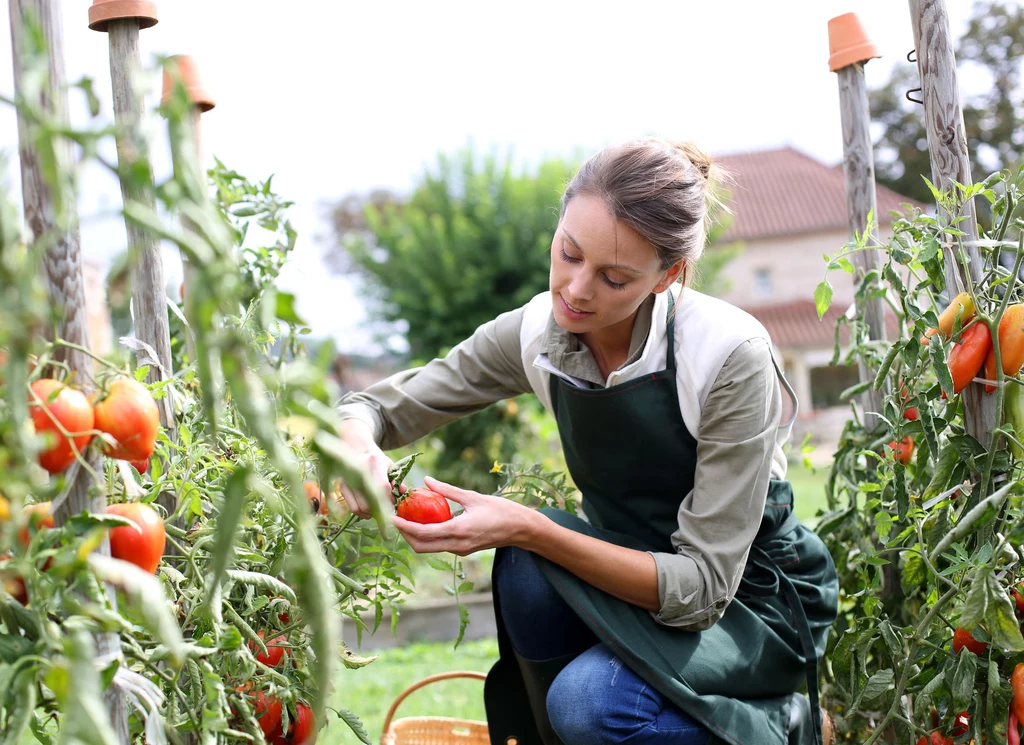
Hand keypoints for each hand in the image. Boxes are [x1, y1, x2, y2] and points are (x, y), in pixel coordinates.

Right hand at [336, 419, 397, 518]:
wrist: (356, 450)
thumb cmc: (376, 460)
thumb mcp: (389, 466)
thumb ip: (397, 480)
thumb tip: (402, 491)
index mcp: (374, 462)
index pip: (383, 488)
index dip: (390, 500)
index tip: (395, 503)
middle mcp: (358, 471)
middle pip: (371, 501)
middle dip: (382, 510)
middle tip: (388, 509)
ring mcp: (348, 479)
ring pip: (362, 508)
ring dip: (373, 513)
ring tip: (379, 510)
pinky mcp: (342, 487)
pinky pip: (353, 508)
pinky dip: (362, 514)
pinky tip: (369, 511)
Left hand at [391, 477, 539, 554]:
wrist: (521, 529)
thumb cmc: (501, 510)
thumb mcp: (473, 497)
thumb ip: (448, 490)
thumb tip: (426, 480)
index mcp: (458, 531)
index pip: (423, 533)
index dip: (404, 526)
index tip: (391, 516)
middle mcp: (457, 545)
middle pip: (421, 546)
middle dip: (405, 535)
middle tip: (397, 517)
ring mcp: (460, 550)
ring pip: (429, 548)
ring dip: (416, 536)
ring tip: (408, 517)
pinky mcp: (464, 550)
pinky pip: (440, 545)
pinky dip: (429, 536)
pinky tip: (426, 521)